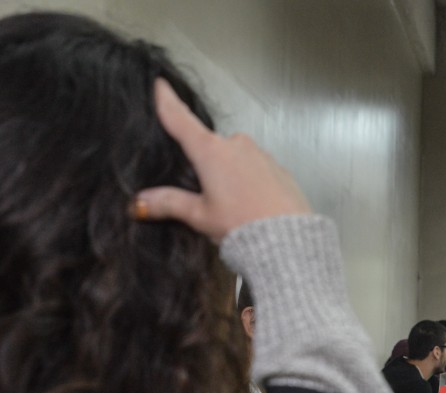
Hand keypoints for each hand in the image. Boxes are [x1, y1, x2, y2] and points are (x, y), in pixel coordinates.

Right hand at [133, 79, 311, 239]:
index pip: (180, 118)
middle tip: (204, 192)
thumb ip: (169, 203)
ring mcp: (261, 154)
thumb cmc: (243, 225)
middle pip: (210, 145)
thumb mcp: (200, 216)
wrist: (289, 240)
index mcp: (211, 150)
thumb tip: (139, 202)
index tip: (160, 83)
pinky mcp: (279, 168)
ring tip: (231, 204)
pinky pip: (256, 168)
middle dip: (205, 163)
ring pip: (235, 157)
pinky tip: (250, 202)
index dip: (167, 100)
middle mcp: (237, 145)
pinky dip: (249, 180)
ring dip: (229, 173)